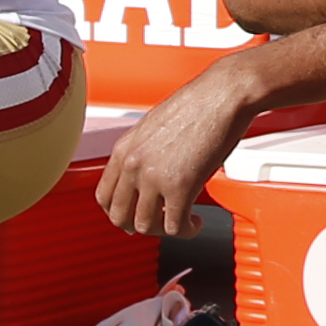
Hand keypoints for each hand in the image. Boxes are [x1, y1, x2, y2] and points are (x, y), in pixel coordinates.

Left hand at [100, 68, 261, 235]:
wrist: (222, 95)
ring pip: (146, 226)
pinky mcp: (180, 187)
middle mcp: (133, 164)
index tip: (134, 214)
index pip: (103, 196)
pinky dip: (185, 230)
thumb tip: (148, 177)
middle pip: (119, 217)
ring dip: (164, 230)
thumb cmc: (197, 105)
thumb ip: (143, 154)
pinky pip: (174, 226)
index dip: (119, 212)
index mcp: (124, 149)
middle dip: (138, 226)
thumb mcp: (154, 128)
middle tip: (157, 223)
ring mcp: (154, 177)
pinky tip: (195, 222)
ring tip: (181, 221)